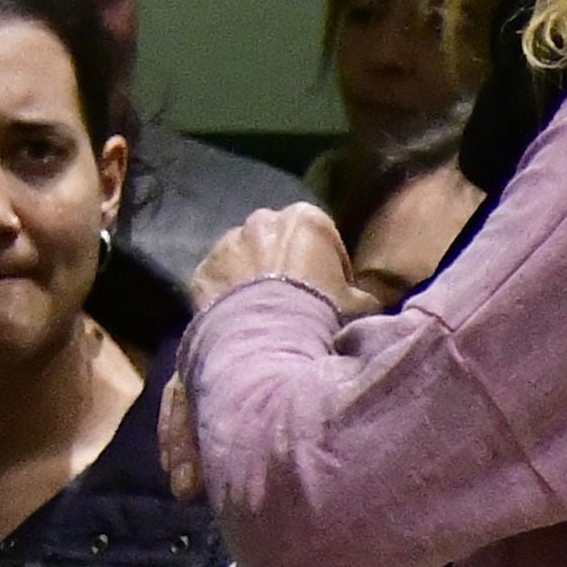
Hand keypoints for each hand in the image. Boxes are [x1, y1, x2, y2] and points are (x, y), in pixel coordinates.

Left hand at [196, 200, 356, 308]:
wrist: (270, 347)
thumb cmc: (322, 316)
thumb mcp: (362, 306)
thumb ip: (363, 294)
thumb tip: (364, 299)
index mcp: (305, 219)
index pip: (323, 236)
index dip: (329, 267)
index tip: (331, 294)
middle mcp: (262, 220)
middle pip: (278, 240)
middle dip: (286, 264)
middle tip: (296, 303)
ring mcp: (226, 243)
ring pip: (243, 256)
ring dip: (253, 276)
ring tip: (265, 313)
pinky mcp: (202, 271)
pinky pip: (218, 280)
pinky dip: (227, 294)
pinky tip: (240, 319)